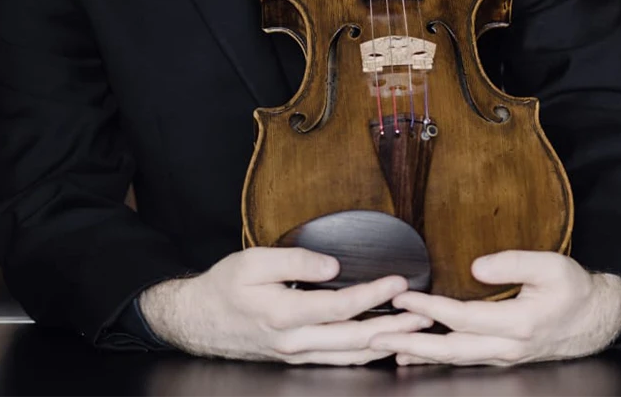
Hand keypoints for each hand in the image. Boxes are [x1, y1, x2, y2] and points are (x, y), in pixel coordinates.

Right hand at [138, 247, 432, 363]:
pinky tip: (380, 347)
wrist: (196, 319)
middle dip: (393, 327)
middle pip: (353, 339)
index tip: (398, 281)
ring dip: (384, 344)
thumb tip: (333, 266)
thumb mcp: (254, 260)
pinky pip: (336, 360)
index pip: (340, 307)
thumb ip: (296, 260)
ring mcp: (296, 355)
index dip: (372, 295)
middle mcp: (294, 342)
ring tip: (413, 332)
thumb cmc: (224, 286)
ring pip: (349, 356)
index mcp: (284, 314)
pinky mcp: (295, 358)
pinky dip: (363, 355)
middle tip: (423, 316)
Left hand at [368, 251, 620, 365]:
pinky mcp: (502, 355)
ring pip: (454, 358)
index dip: (429, 307)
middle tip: (376, 335)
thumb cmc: (575, 289)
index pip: (462, 317)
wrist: (599, 319)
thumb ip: (512, 263)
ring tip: (384, 346)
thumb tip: (476, 266)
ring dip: (418, 352)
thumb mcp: (551, 265)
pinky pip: (463, 358)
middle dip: (410, 342)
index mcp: (517, 324)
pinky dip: (436, 356)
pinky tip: (414, 354)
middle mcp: (507, 347)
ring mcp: (504, 356)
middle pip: (450, 348)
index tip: (401, 297)